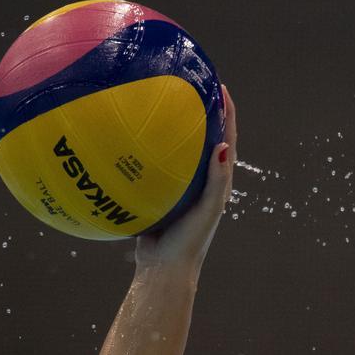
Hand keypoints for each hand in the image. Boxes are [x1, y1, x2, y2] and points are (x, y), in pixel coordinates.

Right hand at [134, 84, 237, 277]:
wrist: (163, 269)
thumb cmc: (190, 242)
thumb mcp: (208, 208)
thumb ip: (216, 179)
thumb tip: (225, 144)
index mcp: (218, 184)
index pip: (227, 140)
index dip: (227, 114)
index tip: (221, 86)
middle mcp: (200, 182)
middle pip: (203, 139)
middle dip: (200, 112)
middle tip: (190, 85)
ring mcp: (177, 188)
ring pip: (176, 151)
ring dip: (173, 129)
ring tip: (161, 101)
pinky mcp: (157, 195)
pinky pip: (151, 166)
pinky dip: (144, 150)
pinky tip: (127, 136)